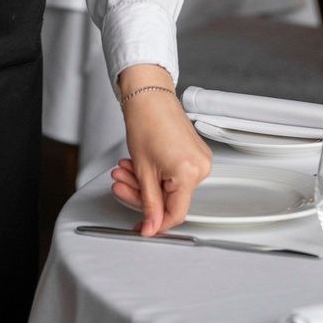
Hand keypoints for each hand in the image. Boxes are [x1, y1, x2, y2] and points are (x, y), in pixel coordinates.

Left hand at [110, 66, 211, 235]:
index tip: (142, 227)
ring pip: (170, 186)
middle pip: (170, 199)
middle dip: (141, 194)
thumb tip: (152, 226)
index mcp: (190, 173)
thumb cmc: (146, 122)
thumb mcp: (143, 171)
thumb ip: (149, 204)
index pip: (176, 213)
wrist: (149, 96)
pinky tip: (139, 167)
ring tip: (125, 171)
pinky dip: (156, 173)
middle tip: (121, 187)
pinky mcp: (195, 154)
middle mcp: (201, 167)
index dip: (155, 223)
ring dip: (145, 183)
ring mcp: (200, 160)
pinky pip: (175, 174)